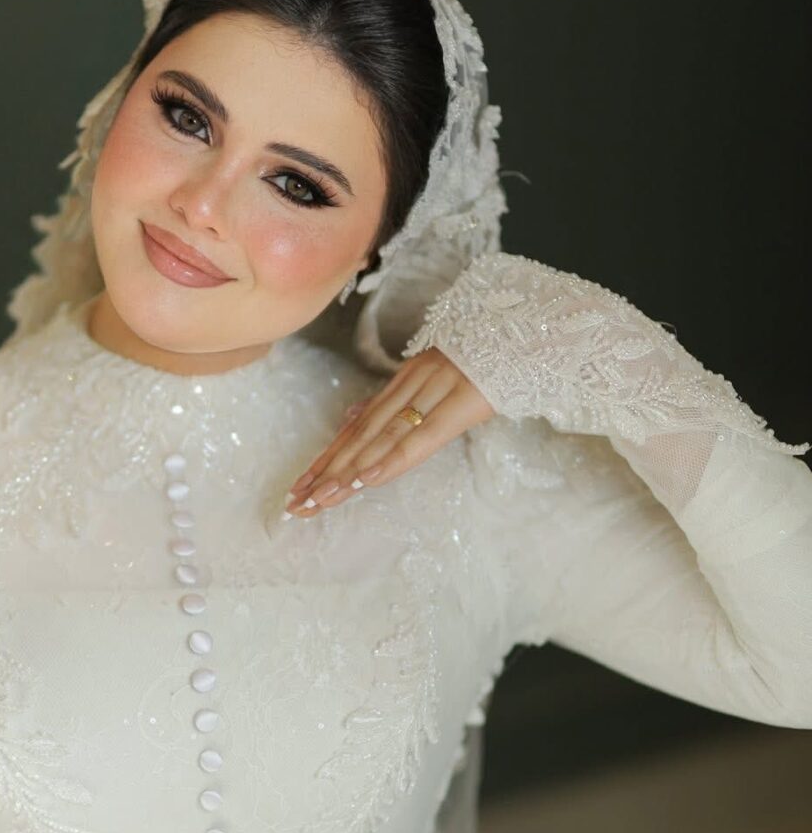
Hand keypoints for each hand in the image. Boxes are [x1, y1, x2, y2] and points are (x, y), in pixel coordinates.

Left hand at [283, 346, 494, 514]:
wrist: (534, 327)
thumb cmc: (493, 357)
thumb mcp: (440, 377)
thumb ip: (398, 400)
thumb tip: (353, 418)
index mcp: (406, 380)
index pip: (358, 426)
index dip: (327, 458)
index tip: (302, 486)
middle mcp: (413, 382)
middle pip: (362, 435)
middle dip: (327, 472)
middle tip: (298, 504)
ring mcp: (437, 387)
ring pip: (383, 437)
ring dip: (350, 471)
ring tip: (321, 500)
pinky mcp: (464, 399)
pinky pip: (423, 434)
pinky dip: (393, 457)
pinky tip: (368, 478)